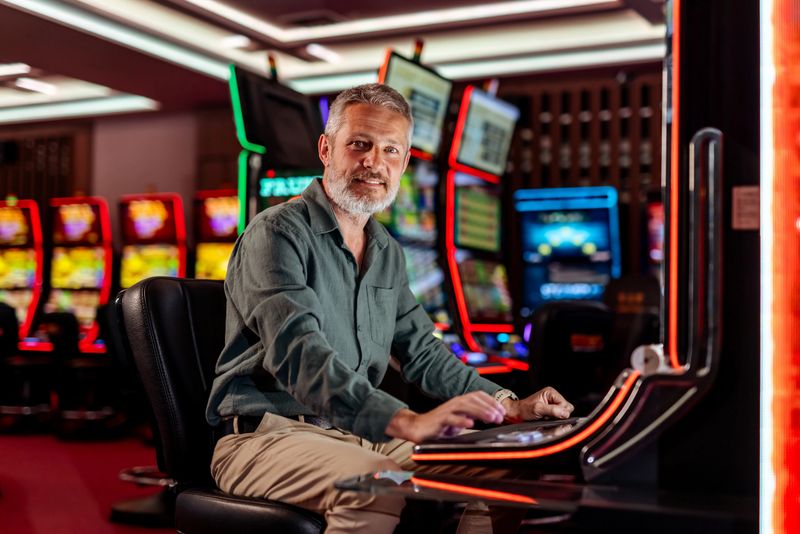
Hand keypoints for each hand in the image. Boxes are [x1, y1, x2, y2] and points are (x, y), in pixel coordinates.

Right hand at [385, 391, 504, 442]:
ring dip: (480, 412)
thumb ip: (472, 416)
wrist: (417, 428)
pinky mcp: (438, 420)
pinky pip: (451, 419)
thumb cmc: (439, 425)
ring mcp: (446, 410)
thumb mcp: (459, 420)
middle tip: (500, 416)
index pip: (478, 396)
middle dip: (489, 407)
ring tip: (491, 418)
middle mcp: (454, 403)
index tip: (502, 410)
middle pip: (474, 399)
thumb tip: (490, 416)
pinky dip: (461, 421)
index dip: (491, 401)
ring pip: (465, 407)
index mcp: (460, 402)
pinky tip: (470, 424)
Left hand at [501, 387, 573, 422]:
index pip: (566, 405)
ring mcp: (553, 404)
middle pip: (567, 409)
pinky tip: (545, 419)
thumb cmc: (525, 409)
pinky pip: (559, 417)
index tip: (550, 415)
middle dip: (558, 415)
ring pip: (564, 414)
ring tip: (545, 417)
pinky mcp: (551, 411)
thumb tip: (565, 413)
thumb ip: (552, 410)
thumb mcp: (538, 409)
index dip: (560, 412)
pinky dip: (553, 420)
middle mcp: (553, 397)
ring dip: (555, 418)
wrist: (517, 414)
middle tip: (547, 416)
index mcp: (551, 393)